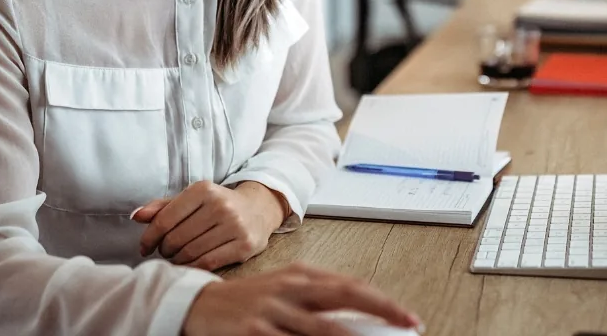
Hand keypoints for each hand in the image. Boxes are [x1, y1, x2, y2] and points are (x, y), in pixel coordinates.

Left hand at [134, 181, 287, 269]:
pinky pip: (208, 262)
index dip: (149, 237)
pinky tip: (190, 264)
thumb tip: (136, 216)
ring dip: (177, 260)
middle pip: (176, 238)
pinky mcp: (245, 245)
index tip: (144, 247)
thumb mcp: (193, 199)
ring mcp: (235, 226)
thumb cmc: (217, 205)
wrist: (258, 209)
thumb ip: (164, 207)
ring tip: (177, 257)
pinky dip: (193, 267)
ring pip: (190, 252)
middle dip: (164, 249)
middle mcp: (220, 205)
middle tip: (165, 251)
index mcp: (204, 189)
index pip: (165, 219)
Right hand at [182, 262, 421, 335]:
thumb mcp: (286, 291)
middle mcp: (291, 289)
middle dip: (381, 311)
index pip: (352, 286)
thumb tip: (362, 318)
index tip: (407, 317)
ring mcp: (272, 311)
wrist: (198, 303)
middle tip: (407, 324)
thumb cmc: (250, 300)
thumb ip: (320, 300)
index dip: (383, 302)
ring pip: (322, 329)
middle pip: (345, 298)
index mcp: (302, 276)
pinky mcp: (254, 332)